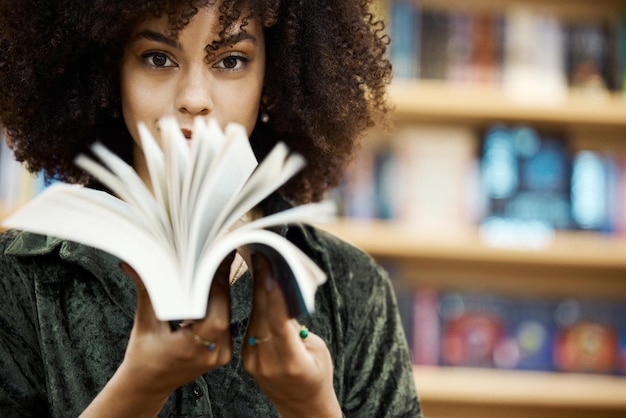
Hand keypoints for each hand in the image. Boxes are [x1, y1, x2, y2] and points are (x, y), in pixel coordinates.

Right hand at [119, 255, 233, 395]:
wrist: (149, 383)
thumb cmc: (143, 356)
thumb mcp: (144, 323)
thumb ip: (146, 292)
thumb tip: (131, 265)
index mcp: (191, 350)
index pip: (216, 316)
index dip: (218, 288)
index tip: (214, 262)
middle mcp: (211, 355)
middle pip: (225, 311)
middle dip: (220, 284)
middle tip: (216, 257)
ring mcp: (220, 355)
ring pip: (228, 315)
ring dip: (222, 293)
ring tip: (216, 268)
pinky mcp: (223, 352)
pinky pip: (226, 323)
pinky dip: (221, 305)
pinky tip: (215, 287)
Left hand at [242, 255, 341, 417]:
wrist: (302, 406)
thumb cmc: (318, 375)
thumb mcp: (318, 349)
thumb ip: (298, 327)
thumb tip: (283, 299)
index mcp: (291, 361)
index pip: (279, 323)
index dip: (274, 296)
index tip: (271, 272)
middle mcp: (268, 362)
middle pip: (262, 316)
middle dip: (263, 285)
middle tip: (263, 257)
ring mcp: (254, 362)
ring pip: (254, 318)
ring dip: (258, 292)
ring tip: (261, 266)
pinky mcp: (247, 359)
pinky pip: (251, 327)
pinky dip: (257, 307)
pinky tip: (260, 289)